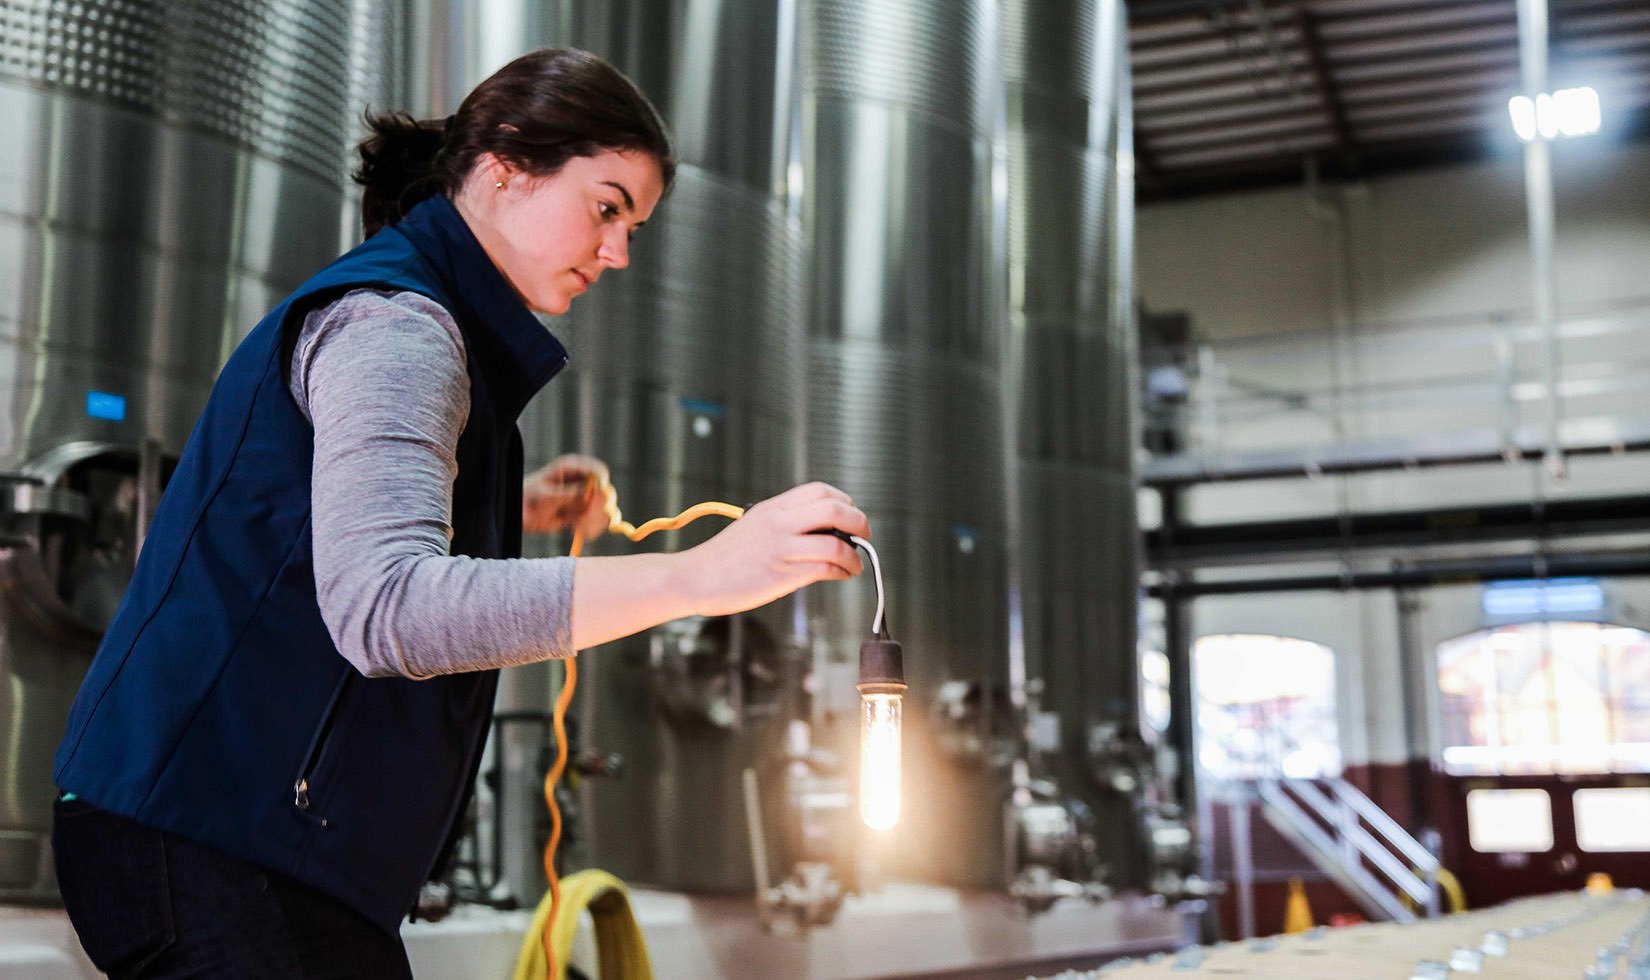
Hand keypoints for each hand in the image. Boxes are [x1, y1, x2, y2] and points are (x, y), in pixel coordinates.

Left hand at [523, 454, 610, 538]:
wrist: (515, 516)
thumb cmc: (526, 499)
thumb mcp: (545, 496)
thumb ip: (568, 494)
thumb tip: (591, 494)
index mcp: (571, 468)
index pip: (598, 471)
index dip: (602, 486)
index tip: (594, 502)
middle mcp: (581, 480)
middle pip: (605, 492)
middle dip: (597, 508)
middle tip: (581, 521)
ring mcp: (583, 497)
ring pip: (603, 509)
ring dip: (594, 520)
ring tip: (577, 527)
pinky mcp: (582, 512)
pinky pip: (597, 520)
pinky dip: (592, 527)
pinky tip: (579, 530)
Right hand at [678, 482, 870, 617]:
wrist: (693, 577)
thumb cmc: (722, 559)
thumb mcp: (753, 527)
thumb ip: (783, 524)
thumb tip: (819, 532)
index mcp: (772, 508)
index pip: (820, 491)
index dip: (844, 501)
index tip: (850, 517)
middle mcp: (778, 523)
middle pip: (833, 509)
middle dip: (858, 522)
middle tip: (863, 536)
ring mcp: (780, 548)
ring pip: (834, 542)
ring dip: (854, 555)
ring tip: (855, 565)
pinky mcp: (780, 574)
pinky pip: (824, 568)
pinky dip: (840, 572)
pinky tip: (840, 575)